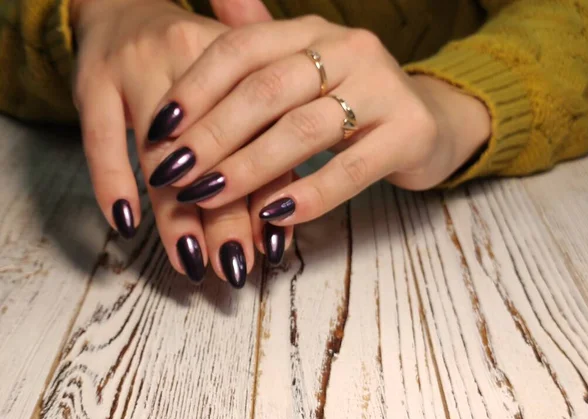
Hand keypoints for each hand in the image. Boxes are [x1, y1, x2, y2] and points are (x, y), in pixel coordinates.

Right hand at [71, 0, 289, 285]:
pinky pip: (101, 140)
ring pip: (160, 154)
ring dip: (176, 215)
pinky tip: (126, 224)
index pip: (260, 141)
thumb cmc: (197, 63)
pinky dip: (112, 183)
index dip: (266, 198)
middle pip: (214, 152)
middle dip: (226, 218)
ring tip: (192, 262)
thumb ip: (264, 136)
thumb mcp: (238, 82)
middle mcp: (193, 61)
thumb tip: (282, 213)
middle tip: (235, 268)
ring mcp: (138, 70)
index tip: (270, 249)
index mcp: (240, 63)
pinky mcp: (94, 82)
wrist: (127, 8)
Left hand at [146, 15, 490, 225]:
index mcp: (311, 31)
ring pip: (304, 129)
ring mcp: (384, 88)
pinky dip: (310, 194)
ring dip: (249, 167)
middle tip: (172, 173)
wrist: (428, 120)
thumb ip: (261, 44)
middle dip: (213, 134)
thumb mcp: (305, 69)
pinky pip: (352, 168)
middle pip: (267, 89)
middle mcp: (348, 49)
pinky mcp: (410, 133)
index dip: (195, 88)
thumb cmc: (352, 101)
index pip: (241, 49)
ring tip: (207, 195)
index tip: (158, 129)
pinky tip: (274, 216)